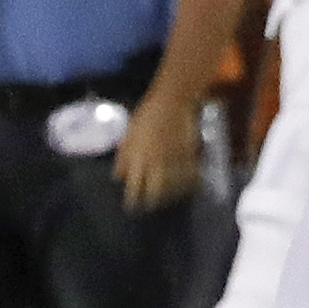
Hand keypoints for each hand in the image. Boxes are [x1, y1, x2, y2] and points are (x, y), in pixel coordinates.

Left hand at [114, 91, 205, 211]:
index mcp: (139, 158)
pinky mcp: (190, 154)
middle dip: (153, 202)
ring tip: (168, 199)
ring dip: (171, 195)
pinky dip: (188, 182)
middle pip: (156, 191)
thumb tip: (118, 176)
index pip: (135, 187)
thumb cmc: (147, 114)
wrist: (173, 100)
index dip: (133, 200)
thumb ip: (124, 157)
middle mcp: (157, 162)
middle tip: (151, 207)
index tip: (132, 207)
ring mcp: (175, 159)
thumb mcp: (129, 134)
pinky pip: (189, 174)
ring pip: (174, 186)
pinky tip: (187, 186)